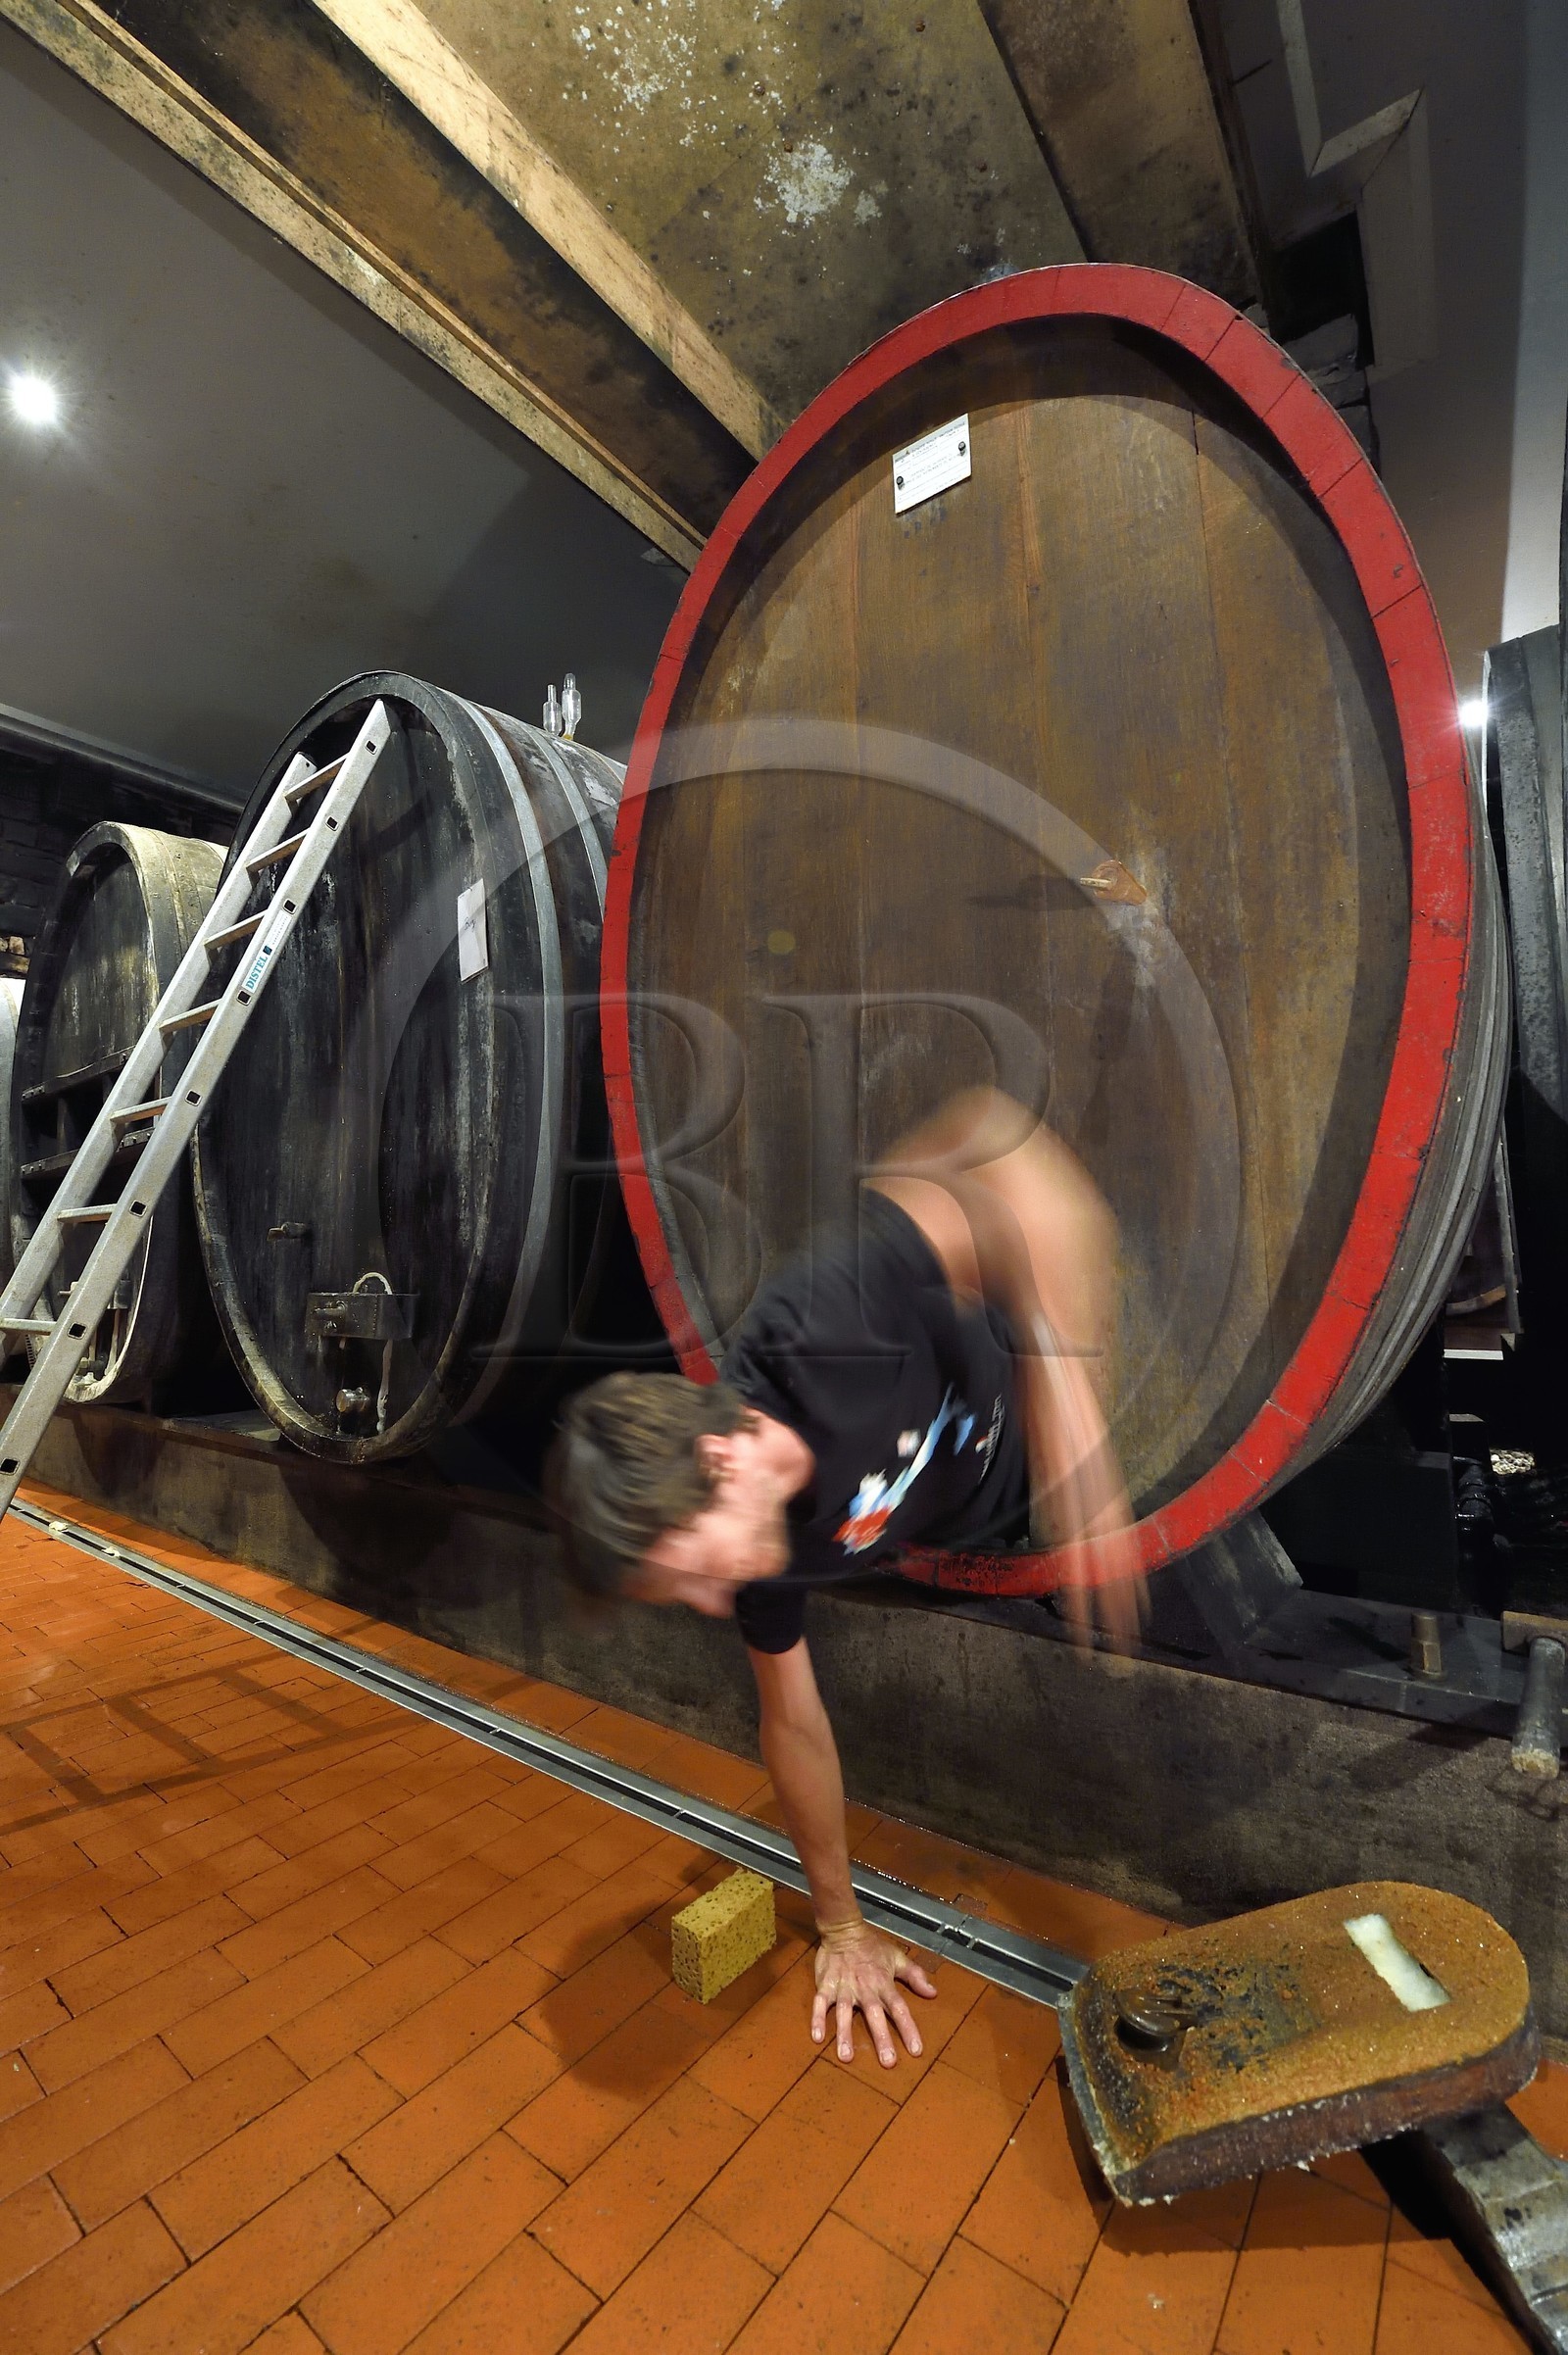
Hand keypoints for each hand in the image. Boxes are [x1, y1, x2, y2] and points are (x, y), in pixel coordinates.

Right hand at [811, 1918, 936, 2065]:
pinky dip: (818, 2019)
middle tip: (887, 2062)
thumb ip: (914, 1976)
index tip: (915, 2050)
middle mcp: (865, 1989)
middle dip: (881, 2038)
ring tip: (846, 2056)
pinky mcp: (826, 1985)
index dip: (908, 2029)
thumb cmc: (872, 1946)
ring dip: (845, 2034)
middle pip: (875, 2015)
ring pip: (845, 2013)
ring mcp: (844, 1988)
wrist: (844, 1929)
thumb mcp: (897, 1957)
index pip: (899, 2008)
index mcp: (883, 1984)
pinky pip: (820, 2004)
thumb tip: (933, 1993)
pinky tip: (817, 2037)